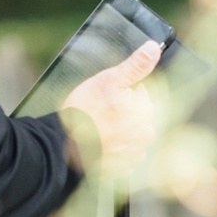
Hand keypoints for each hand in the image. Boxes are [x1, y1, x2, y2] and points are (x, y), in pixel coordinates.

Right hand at [63, 41, 164, 166]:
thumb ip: (136, 65)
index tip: (107, 96)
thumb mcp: (109, 80)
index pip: (142, 94)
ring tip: (98, 128)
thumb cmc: (84, 112)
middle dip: (122, 111)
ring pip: (131, 134)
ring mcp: (135, 153)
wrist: (63, 146)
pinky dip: (115, 149)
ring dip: (119, 130)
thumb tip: (153, 48)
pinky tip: (100, 143)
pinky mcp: (124, 168)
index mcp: (146, 111)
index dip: (123, 91)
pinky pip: (124, 154)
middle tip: (100, 112)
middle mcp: (146, 133)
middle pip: (138, 115)